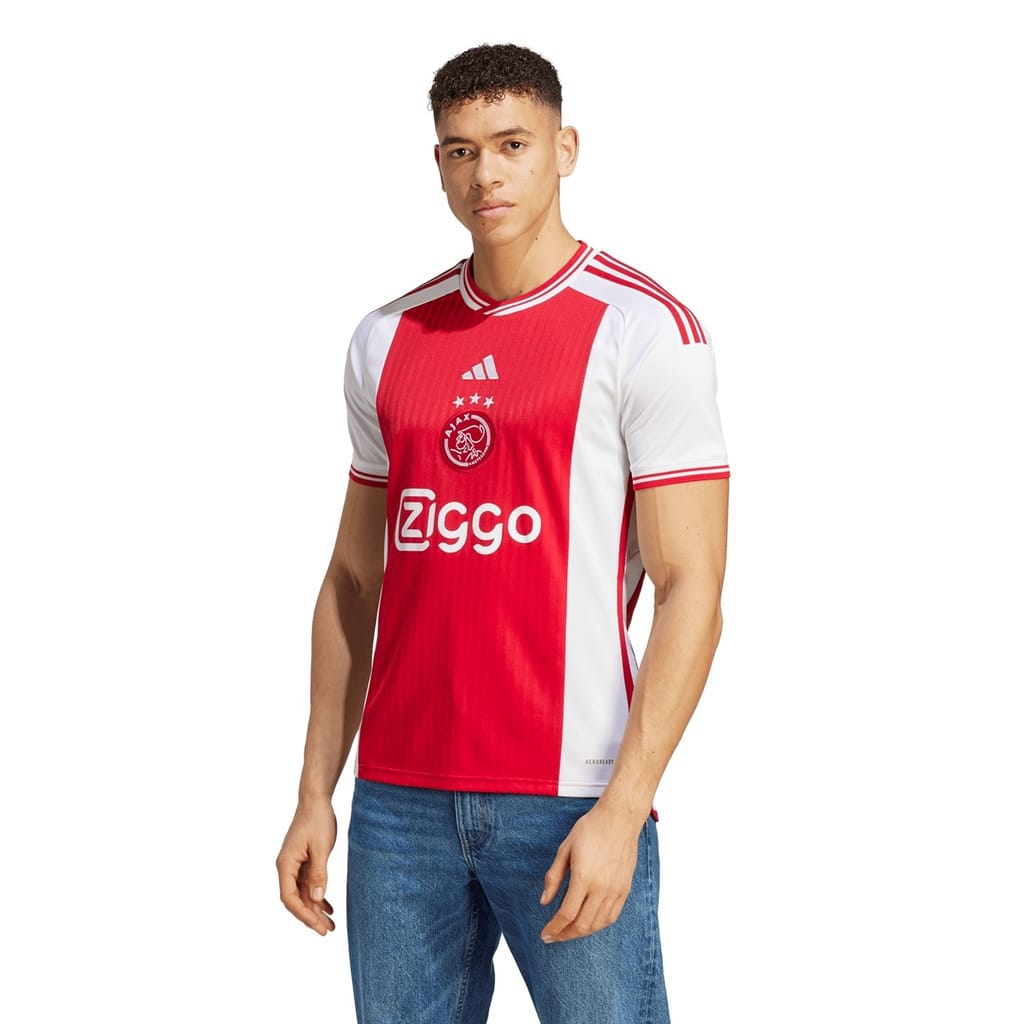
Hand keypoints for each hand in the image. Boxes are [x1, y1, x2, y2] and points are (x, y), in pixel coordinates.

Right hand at [276, 798, 337, 934]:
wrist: (316, 800)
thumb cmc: (317, 820)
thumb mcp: (321, 848)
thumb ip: (319, 874)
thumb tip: (316, 899)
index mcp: (285, 865)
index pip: (289, 898)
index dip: (303, 914)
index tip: (318, 926)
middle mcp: (286, 867)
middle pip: (295, 899)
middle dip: (310, 917)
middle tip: (327, 931)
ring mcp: (294, 865)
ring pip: (303, 894)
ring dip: (315, 909)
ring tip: (330, 924)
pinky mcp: (303, 861)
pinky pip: (308, 884)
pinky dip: (317, 896)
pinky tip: (328, 907)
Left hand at [539, 802, 642, 942]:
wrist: (619, 818)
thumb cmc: (590, 829)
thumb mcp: (565, 848)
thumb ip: (554, 877)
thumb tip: (544, 901)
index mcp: (584, 877)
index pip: (566, 914)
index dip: (554, 928)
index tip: (544, 934)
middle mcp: (601, 888)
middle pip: (582, 925)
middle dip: (565, 934)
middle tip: (553, 936)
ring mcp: (616, 890)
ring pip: (598, 924)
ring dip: (581, 932)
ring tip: (568, 931)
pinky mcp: (625, 889)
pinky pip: (612, 916)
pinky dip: (598, 925)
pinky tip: (589, 923)